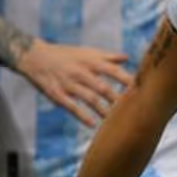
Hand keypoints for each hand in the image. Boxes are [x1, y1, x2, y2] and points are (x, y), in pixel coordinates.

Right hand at [16, 40, 132, 126]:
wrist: (35, 57)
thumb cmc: (65, 55)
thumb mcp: (86, 52)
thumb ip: (107, 57)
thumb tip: (127, 58)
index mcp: (91, 62)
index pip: (114, 71)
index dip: (127, 81)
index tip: (141, 90)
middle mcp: (81, 73)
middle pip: (104, 87)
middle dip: (118, 99)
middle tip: (132, 110)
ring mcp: (69, 84)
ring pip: (90, 99)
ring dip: (104, 110)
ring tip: (116, 120)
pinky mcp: (57, 95)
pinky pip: (72, 107)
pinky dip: (82, 115)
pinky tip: (93, 124)